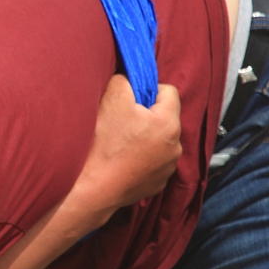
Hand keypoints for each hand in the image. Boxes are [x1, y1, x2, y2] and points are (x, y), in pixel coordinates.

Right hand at [72, 75, 181, 219]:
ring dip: (145, 138)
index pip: (168, 91)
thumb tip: (128, 79)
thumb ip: (125, 80)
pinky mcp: (156, 184)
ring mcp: (167, 168)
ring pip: (159, 141)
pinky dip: (141, 158)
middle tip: (120, 121)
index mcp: (169, 123)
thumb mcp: (111, 98)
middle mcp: (176, 146)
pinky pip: (153, 162)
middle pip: (165, 118)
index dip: (148, 89)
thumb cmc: (103, 143)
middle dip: (146, 115)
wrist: (92, 189)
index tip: (129, 99)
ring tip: (120, 143)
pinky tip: (122, 160)